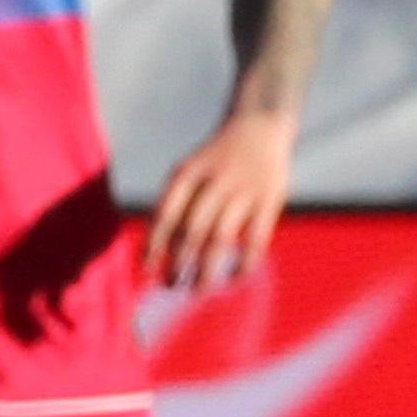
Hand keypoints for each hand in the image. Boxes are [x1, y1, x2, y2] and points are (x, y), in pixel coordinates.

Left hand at [145, 109, 293, 292]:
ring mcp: (243, 190)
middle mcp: (214, 181)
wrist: (259, 126)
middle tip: (171, 285)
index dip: (155, 244)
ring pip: (221, 238)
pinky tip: (233, 278)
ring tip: (197, 290)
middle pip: (192, 230)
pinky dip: (244, 263)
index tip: (147, 270)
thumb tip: (162, 254)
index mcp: (188, 173)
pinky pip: (255, 239)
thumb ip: (177, 205)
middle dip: (179, 262)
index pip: (166, 214)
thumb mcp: (190, 170)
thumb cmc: (215, 160)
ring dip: (207, 268)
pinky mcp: (269, 200)